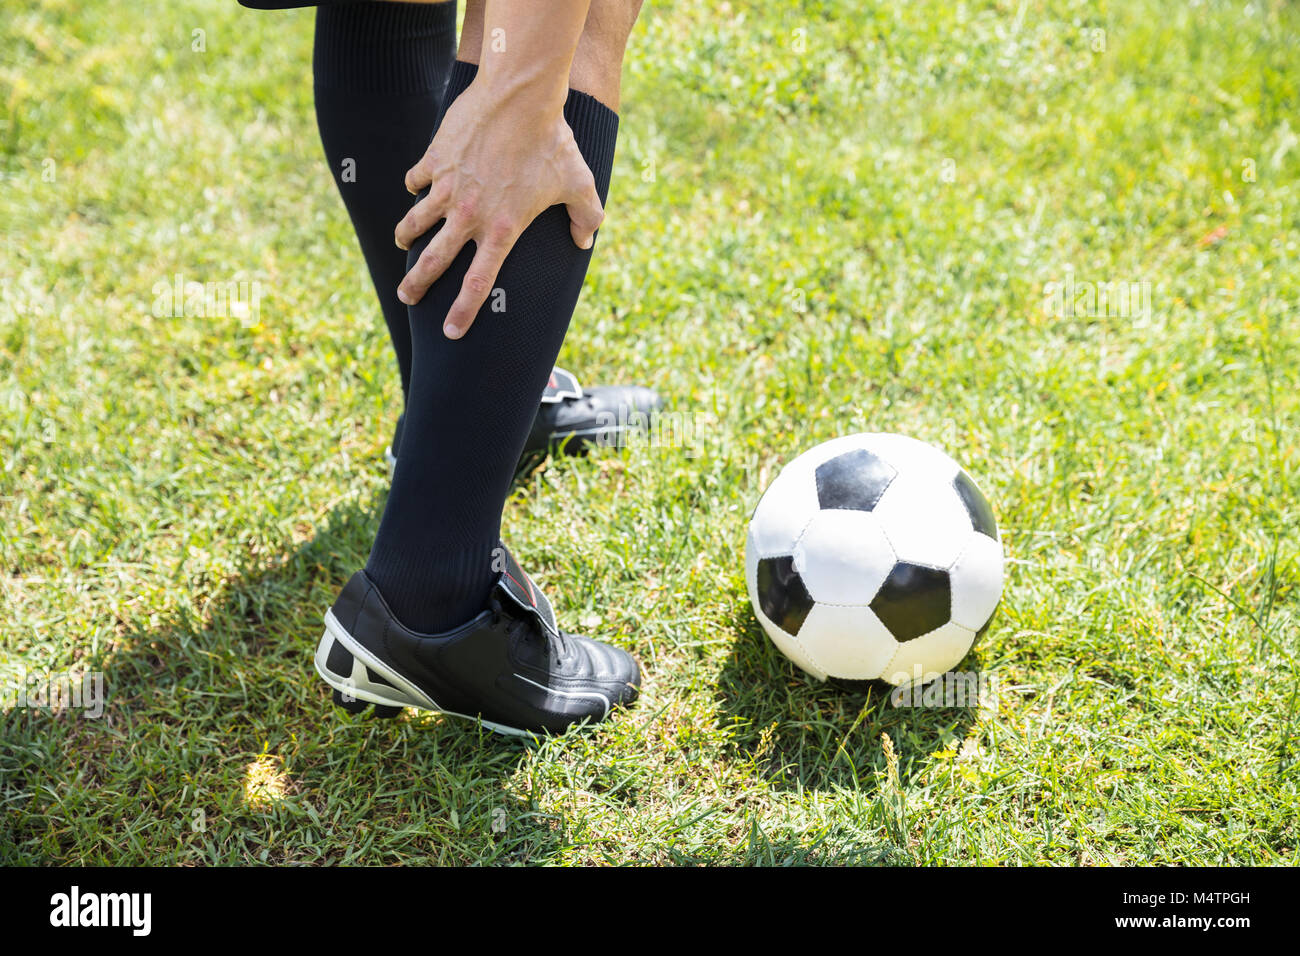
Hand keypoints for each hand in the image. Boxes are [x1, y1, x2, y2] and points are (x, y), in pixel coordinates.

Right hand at [395, 81, 604, 338]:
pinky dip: (415, 186)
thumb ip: (587, 217)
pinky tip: (417, 187)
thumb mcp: (580, 183)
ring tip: (401, 243)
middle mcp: (469, 216)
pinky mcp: (435, 159)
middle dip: (416, 285)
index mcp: (501, 230)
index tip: (450, 332)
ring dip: (406, 236)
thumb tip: (585, 240)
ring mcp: (448, 188)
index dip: (462, 312)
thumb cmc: (553, 142)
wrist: (520, 97)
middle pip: (434, 262)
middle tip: (405, 298)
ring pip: (415, 222)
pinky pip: (417, 180)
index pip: (478, 284)